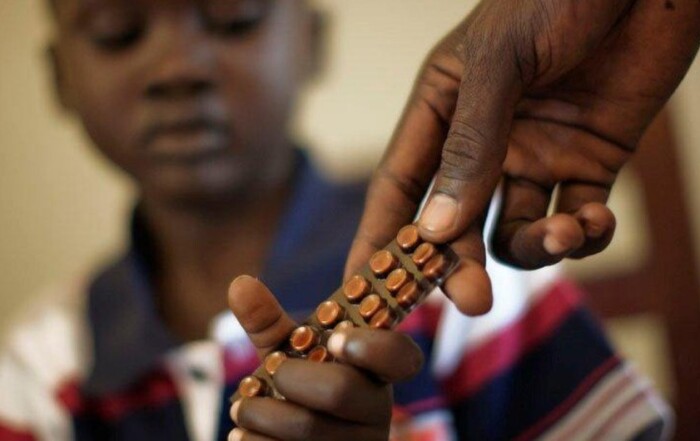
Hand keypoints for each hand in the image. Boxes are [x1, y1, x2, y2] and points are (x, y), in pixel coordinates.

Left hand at [226, 276, 423, 440]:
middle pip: (340, 389)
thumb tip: (240, 283)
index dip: (373, 346)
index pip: (401, 356)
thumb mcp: (287, 355)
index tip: (336, 338)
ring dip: (261, 415)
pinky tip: (243, 435)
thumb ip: (269, 321)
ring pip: (310, 430)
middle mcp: (376, 411)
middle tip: (268, 375)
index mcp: (375, 372)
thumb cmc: (296, 391)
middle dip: (290, 378)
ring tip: (241, 410)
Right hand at [346, 0, 699, 314]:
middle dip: (461, 264)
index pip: (400, 186)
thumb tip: (435, 229)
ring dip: (537, 246)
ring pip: (515, 229)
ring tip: (564, 232)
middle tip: (473, 300)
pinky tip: (596, 219)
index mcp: (443, 110)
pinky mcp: (591, 162)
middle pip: (456, 223)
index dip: (380, 240)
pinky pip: (577, 218)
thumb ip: (469, 144)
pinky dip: (587, 233)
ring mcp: (536, 154)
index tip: (364, 290)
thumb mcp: (500, 63)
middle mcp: (485, 141)